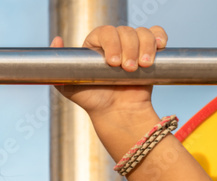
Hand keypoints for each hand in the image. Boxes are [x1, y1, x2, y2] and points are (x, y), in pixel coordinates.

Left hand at [50, 25, 166, 117]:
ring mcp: (132, 46)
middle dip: (128, 49)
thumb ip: (57, 68)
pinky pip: (157, 33)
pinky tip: (159, 47)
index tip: (112, 62)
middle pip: (125, 31)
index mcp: (95, 46)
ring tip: (142, 66)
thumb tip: (57, 40)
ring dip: (145, 47)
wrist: (117, 112)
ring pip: (142, 32)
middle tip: (127, 70)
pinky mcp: (149, 50)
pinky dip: (159, 37)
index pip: (104, 32)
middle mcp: (113, 43)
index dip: (111, 43)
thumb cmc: (92, 100)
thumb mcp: (68, 86)